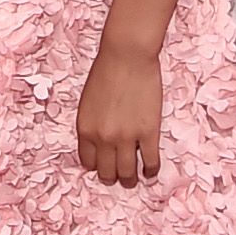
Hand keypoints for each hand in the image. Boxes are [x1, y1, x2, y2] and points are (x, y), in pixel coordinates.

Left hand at [75, 39, 162, 186]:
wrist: (127, 55)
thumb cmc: (106, 70)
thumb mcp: (88, 101)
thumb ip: (92, 123)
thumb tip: (100, 142)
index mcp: (85, 128)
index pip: (87, 162)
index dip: (96, 166)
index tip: (102, 166)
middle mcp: (103, 137)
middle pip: (107, 172)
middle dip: (112, 178)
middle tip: (119, 178)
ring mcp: (126, 137)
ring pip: (128, 173)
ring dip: (131, 179)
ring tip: (134, 179)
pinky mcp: (148, 133)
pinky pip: (150, 162)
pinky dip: (150, 170)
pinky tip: (150, 169)